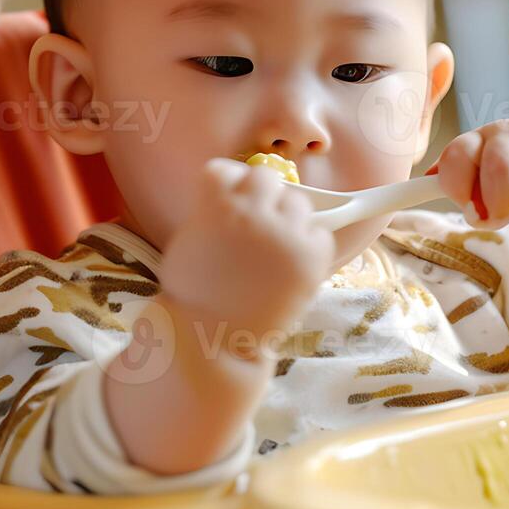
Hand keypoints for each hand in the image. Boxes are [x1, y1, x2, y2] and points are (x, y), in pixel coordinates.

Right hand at [159, 159, 334, 354]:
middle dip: (261, 196)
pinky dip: (309, 243)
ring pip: (298, 203)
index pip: (226, 170)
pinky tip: (292, 262)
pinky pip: (320, 234)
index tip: (229, 198)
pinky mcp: (311, 257)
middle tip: (256, 222)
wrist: (215, 339)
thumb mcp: (188, 242)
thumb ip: (211, 214)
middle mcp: (252, 211)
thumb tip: (235, 201)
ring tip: (275, 246)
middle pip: (266, 178)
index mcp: (215, 205)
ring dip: (288, 218)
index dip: (228, 184)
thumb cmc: (193, 296)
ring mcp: (285, 233)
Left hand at [435, 120, 508, 239]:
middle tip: (502, 216)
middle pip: (500, 170)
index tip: (468, 207)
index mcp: (478, 139)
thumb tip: (427, 178)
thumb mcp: (474, 189)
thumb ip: (451, 184)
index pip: (457, 156)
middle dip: (498, 207)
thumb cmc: (507, 194)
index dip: (458, 189)